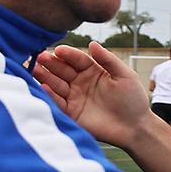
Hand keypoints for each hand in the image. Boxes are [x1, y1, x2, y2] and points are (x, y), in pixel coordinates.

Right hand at [34, 41, 151, 148]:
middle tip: (40, 57)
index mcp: (92, 71)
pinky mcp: (70, 112)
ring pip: (55, 84)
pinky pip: (57, 102)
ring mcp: (73, 97)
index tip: (58, 50)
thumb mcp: (125, 76)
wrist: (135, 128)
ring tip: (34, 69)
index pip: (76, 59)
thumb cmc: (133, 100)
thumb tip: (92, 43)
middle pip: (62, 70)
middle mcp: (79, 82)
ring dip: (44, 77)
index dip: (67, 54)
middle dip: (51, 63)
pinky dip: (49, 95)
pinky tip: (43, 87)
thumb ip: (108, 60)